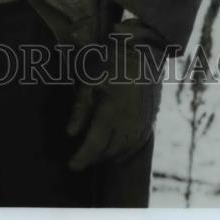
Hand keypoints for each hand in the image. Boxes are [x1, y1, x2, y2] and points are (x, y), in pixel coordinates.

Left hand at [66, 29, 163, 170]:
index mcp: (111, 112)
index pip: (94, 144)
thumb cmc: (111, 64)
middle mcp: (128, 123)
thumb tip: (70, 134)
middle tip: (80, 159)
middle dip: (93, 158)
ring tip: (95, 157)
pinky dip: (125, 152)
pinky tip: (117, 153)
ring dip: (108, 157)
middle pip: (109, 151)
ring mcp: (141, 124)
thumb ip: (80, 109)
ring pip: (123, 151)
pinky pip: (137, 145)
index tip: (72, 166)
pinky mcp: (149, 121)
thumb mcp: (90, 82)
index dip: (82, 158)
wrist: (142, 54)